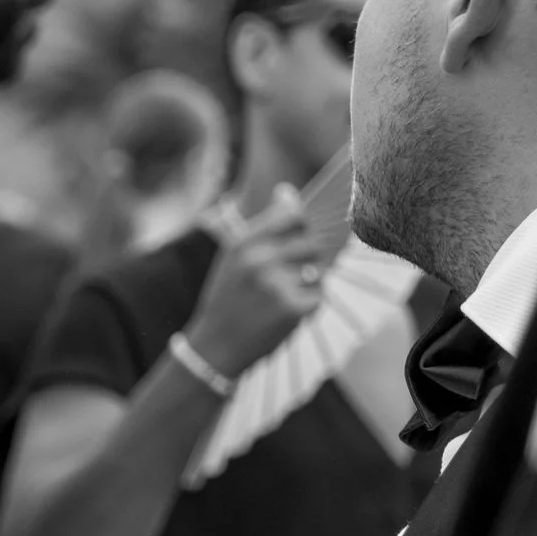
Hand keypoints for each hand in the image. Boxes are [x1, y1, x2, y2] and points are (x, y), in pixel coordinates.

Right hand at [183, 188, 332, 377]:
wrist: (216, 345)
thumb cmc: (229, 297)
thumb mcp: (236, 256)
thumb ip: (264, 225)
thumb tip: (287, 190)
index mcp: (244, 242)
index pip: (293, 216)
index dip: (303, 226)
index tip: (296, 240)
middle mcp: (259, 259)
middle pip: (312, 243)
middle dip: (308, 259)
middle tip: (288, 278)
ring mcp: (277, 284)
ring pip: (318, 270)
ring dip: (309, 283)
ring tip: (284, 296)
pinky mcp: (293, 308)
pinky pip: (319, 296)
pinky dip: (309, 305)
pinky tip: (285, 314)